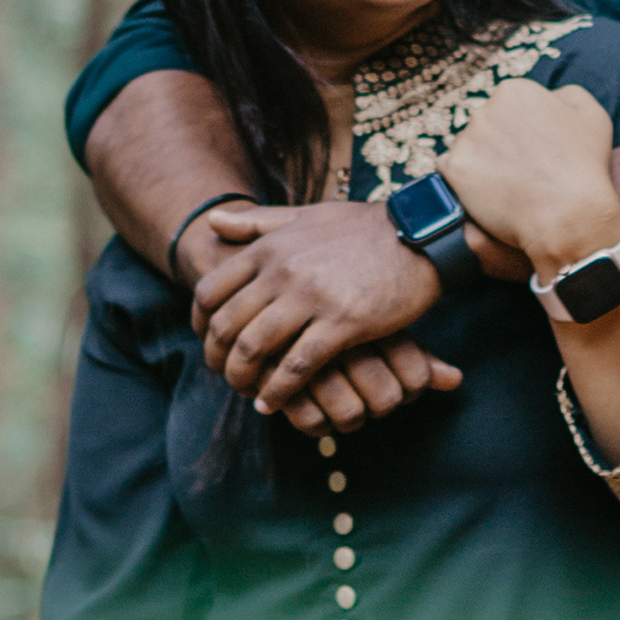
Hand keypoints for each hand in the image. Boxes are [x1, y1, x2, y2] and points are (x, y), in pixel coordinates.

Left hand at [190, 198, 467, 437]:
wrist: (420, 234)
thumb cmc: (363, 228)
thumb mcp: (305, 216)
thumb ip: (257, 223)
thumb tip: (212, 222)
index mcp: (270, 247)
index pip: (210, 289)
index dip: (199, 323)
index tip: (205, 340)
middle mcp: (282, 271)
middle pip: (225, 324)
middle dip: (216, 357)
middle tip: (221, 375)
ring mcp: (311, 297)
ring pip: (254, 348)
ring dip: (242, 378)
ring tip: (246, 392)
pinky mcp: (343, 322)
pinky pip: (297, 366)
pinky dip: (279, 390)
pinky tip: (273, 403)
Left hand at [435, 78, 619, 284]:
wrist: (568, 215)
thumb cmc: (584, 166)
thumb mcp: (591, 114)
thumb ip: (566, 94)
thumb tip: (550, 96)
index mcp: (514, 91)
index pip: (509, 105)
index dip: (524, 129)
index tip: (535, 149)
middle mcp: (485, 108)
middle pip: (487, 123)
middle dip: (500, 142)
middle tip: (522, 168)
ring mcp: (466, 138)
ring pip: (469, 146)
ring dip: (482, 160)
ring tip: (508, 184)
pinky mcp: (454, 168)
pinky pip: (451, 170)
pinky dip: (464, 181)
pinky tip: (488, 191)